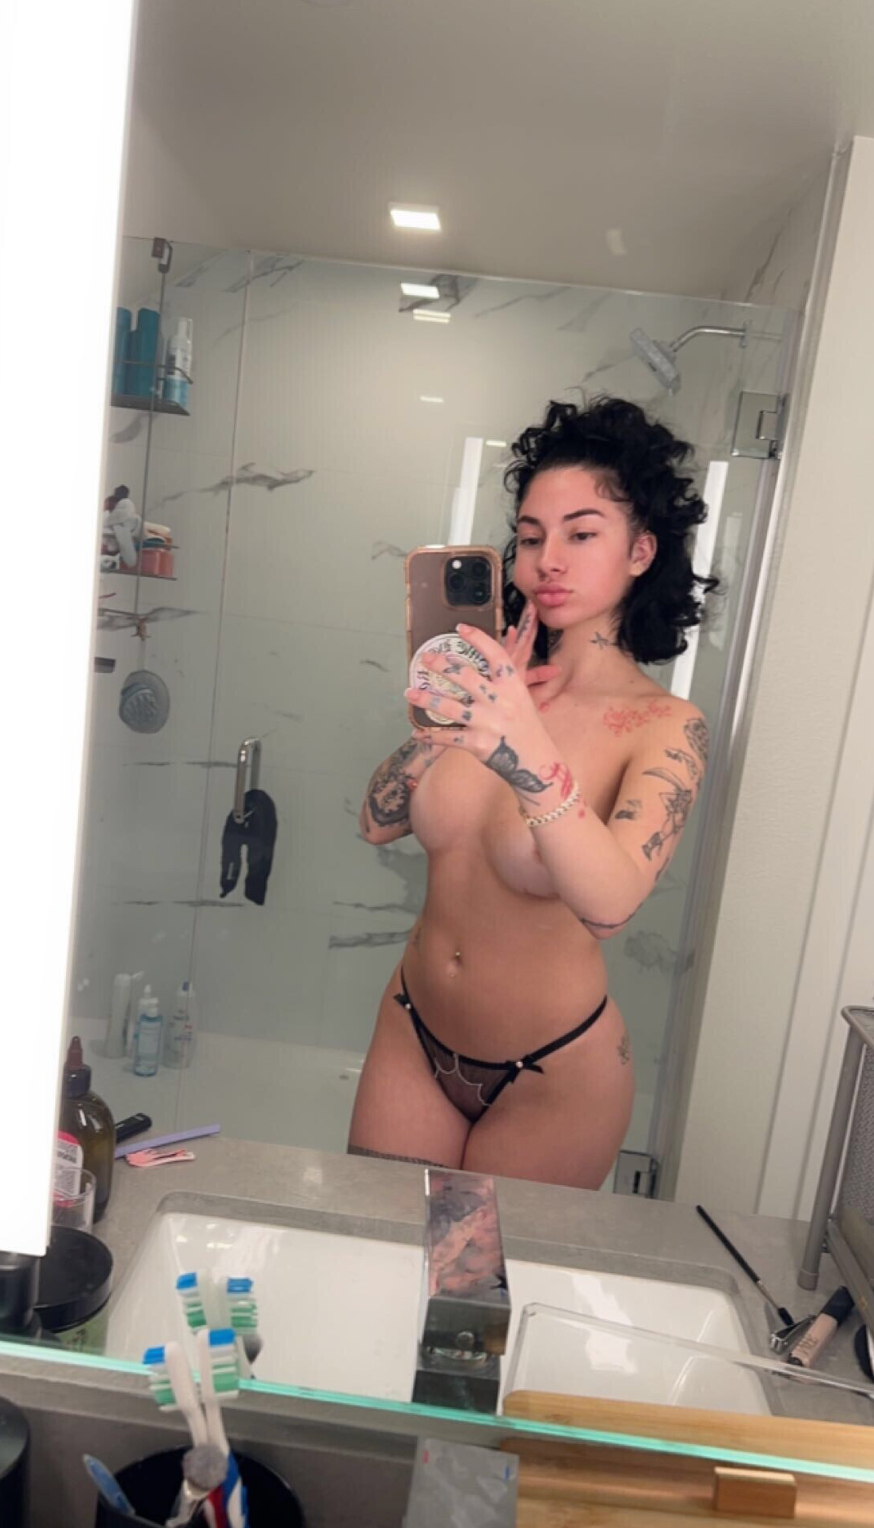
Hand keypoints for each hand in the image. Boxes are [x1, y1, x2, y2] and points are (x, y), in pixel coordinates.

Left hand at [404, 600, 562, 805]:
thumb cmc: (525, 725)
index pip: (495, 655)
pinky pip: (447, 738)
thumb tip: (507, 639)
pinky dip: (430, 736)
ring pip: (449, 707)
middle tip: (425, 659)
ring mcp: (487, 723)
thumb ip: (508, 676)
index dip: (478, 639)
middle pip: (466, 676)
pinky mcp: (477, 744)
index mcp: (513, 687)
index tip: (460, 628)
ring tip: (409, 692)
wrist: (536, 761)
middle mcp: (500, 702)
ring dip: (426, 699)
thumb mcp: (522, 697)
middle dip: (441, 666)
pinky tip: (417, 733)